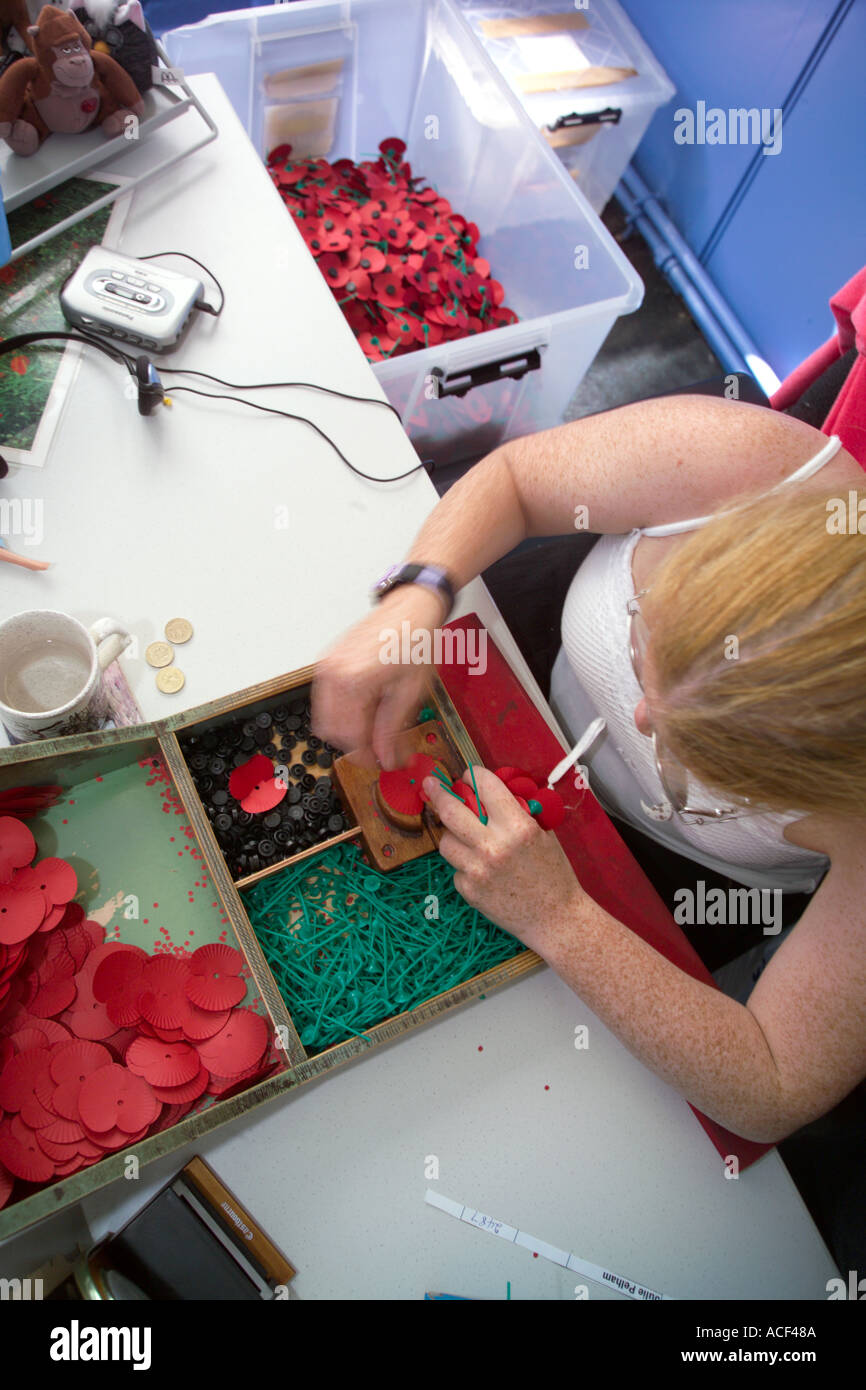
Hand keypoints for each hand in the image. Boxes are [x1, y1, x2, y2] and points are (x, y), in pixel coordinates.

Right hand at [312, 585, 445, 768]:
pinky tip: (362, 709)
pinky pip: (324, 699)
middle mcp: (333, 673)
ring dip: (346, 729)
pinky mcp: (327, 661)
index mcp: (354, 681)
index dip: (367, 755)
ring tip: (372, 728)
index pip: (350, 737)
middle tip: (378, 748)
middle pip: (333, 731)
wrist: (411, 607)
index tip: (381, 761)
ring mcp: (326, 665)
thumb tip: (387, 757)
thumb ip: (393, 729)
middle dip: (355, 744)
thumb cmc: (414, 639)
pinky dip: (340, 711)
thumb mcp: (410, 691)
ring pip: (324, 717)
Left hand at [423, 766, 581, 952]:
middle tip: (431, 786)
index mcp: (518, 827)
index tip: (468, 774)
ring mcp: (477, 870)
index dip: (473, 775)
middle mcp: (493, 846)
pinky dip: (465, 865)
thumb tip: (490, 794)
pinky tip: (482, 871)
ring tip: (468, 839)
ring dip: (453, 835)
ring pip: (446, 841)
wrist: (555, 918)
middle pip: (451, 811)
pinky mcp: (468, 891)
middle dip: (438, 793)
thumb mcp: (543, 835)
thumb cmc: (554, 875)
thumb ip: (517, 813)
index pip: (485, 786)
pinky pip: (456, 868)